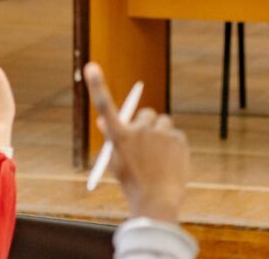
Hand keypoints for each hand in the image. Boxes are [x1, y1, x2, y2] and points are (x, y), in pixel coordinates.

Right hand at [83, 63, 188, 224]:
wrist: (156, 201)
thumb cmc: (132, 183)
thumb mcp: (116, 161)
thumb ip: (112, 139)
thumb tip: (103, 122)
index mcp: (119, 137)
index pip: (104, 106)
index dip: (96, 85)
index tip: (90, 66)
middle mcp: (138, 130)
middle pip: (144, 115)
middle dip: (145, 126)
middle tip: (146, 146)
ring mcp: (159, 134)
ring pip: (162, 123)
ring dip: (160, 134)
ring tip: (159, 157)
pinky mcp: (178, 138)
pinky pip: (175, 134)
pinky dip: (173, 145)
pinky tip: (170, 163)